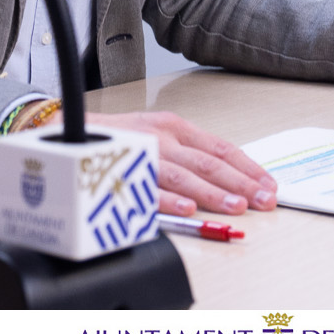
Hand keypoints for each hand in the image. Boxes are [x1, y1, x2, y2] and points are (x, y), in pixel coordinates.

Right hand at [44, 109, 276, 216]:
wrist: (63, 125)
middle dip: (241, 182)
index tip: (269, 184)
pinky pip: (146, 185)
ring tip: (236, 207)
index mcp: (175, 127)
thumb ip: (186, 154)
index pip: (220, 148)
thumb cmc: (115, 136)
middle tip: (264, 200)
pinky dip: (167, 197)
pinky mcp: (120, 166)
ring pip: (183, 173)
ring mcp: (142, 150)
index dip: (248, 167)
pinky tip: (187, 207)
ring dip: (212, 192)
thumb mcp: (156, 134)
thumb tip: (225, 180)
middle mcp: (162, 135)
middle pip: (209, 161)